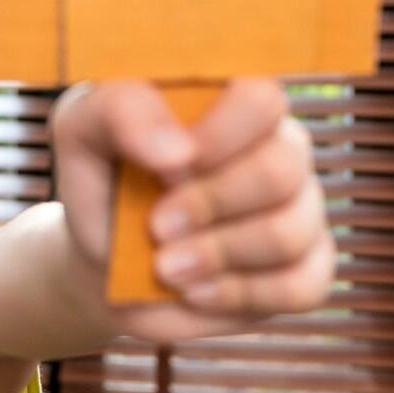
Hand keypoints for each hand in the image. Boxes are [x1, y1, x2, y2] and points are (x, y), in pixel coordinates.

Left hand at [48, 78, 336, 345]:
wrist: (107, 260)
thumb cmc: (105, 180)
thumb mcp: (85, 130)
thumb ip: (120, 112)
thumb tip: (177, 150)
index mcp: (235, 101)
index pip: (261, 97)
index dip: (219, 135)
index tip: (167, 168)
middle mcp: (280, 148)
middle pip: (281, 170)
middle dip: (211, 205)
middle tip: (157, 227)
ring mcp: (301, 209)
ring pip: (291, 230)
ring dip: (218, 255)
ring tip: (165, 267)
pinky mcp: (308, 269)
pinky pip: (304, 286)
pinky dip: (240, 295)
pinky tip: (195, 292)